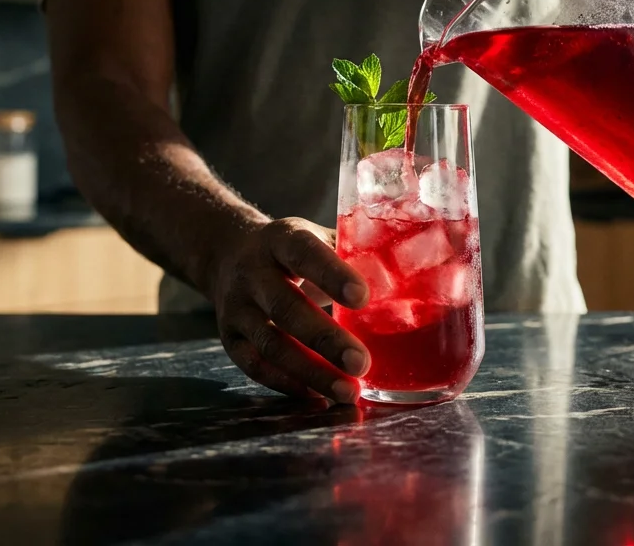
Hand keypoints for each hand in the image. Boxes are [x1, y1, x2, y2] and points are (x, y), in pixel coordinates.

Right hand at [206, 217, 370, 403]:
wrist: (227, 254)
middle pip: (286, 308)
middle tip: (362, 363)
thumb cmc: (292, 251)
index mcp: (280, 239)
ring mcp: (236, 308)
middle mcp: (252, 273)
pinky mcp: (230, 338)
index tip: (363, 298)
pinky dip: (287, 384)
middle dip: (325, 339)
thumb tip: (407, 277)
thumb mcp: (315, 237)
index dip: (331, 275)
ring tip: (349, 392)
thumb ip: (351, 253)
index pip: (304, 253)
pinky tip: (318, 396)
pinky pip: (255, 366)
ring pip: (271, 345)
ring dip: (311, 372)